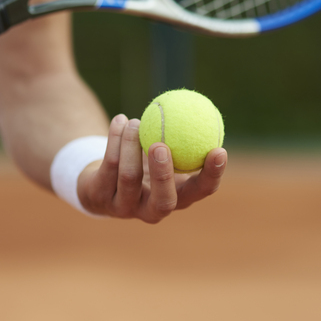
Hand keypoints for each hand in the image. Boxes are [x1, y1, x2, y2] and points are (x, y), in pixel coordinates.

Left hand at [77, 114, 226, 222]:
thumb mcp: (167, 152)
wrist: (101, 180)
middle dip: (163, 175)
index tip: (220, 150)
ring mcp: (124, 208)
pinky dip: (115, 140)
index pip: (201, 192)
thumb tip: (204, 109)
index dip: (212, 175)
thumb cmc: (144, 161)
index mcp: (178, 198)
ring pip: (129, 177)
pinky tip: (120, 120)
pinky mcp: (100, 198)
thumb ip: (183, 138)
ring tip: (135, 121)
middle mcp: (153, 210)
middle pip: (164, 201)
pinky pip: (109, 166)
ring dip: (132, 145)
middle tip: (161, 145)